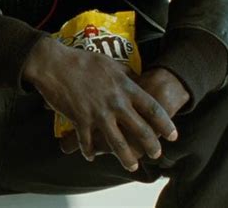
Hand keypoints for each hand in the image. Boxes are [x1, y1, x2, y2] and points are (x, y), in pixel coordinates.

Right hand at [59, 67, 189, 160]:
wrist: (55, 64)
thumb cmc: (82, 60)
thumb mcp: (109, 62)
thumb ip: (125, 73)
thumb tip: (136, 79)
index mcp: (124, 86)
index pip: (152, 107)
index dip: (164, 123)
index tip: (173, 134)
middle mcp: (115, 102)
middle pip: (140, 129)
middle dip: (151, 145)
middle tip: (156, 153)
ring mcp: (98, 113)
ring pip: (118, 143)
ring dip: (127, 158)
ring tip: (133, 166)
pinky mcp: (81, 120)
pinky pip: (88, 142)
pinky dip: (90, 151)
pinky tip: (91, 156)